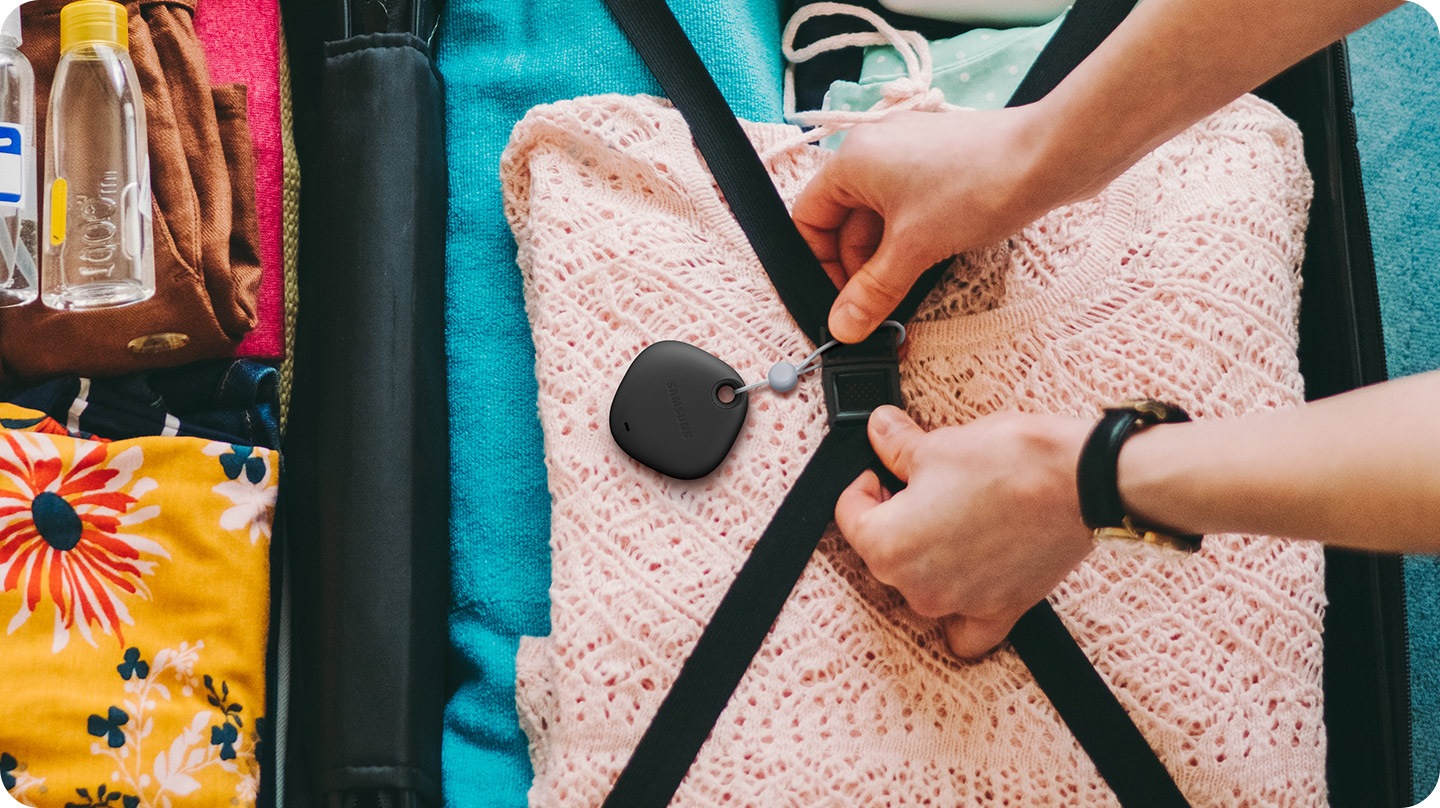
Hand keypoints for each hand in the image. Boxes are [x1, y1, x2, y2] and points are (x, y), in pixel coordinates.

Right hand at [792, 105, 1091, 343]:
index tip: (841, 300)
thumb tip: (844, 325)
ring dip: (889, 259)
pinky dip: (913, 240)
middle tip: (878, 307)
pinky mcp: (941, 165)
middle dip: (860, 268)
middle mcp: (876, 151)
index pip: (809, 218)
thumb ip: (872, 292)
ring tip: (909, 289)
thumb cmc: (979, 183)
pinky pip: (910, 209)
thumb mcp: (913, 248)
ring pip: (880, 220)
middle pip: (845, 223)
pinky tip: (931, 264)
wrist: (1051, 157)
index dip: (820, 264)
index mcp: (853, 160)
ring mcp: (911, 156)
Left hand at [834, 405, 1095, 657]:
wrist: (1083, 482)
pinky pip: (964, 631)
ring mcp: (958, 605)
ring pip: (919, 588)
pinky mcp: (1000, 612)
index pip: (849, 514)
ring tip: (951, 517)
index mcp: (889, 545)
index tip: (881, 468)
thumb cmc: (1012, 464)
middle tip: (918, 484)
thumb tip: (880, 431)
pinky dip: (959, 614)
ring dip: (924, 557)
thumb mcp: (939, 445)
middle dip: (893, 517)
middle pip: (882, 552)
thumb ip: (897, 447)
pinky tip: (964, 583)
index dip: (863, 483)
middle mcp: (917, 587)